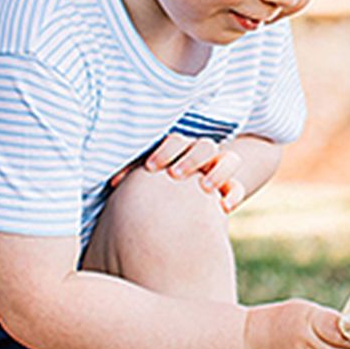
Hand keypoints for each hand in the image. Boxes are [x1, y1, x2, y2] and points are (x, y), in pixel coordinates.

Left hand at [112, 134, 247, 211]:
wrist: (182, 201)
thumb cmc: (157, 187)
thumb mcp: (148, 177)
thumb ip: (134, 174)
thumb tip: (112, 181)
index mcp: (179, 149)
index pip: (176, 140)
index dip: (165, 151)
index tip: (151, 168)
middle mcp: (201, 156)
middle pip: (203, 146)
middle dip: (190, 159)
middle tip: (175, 175)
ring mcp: (218, 170)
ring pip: (228, 160)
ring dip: (216, 171)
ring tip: (204, 187)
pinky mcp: (229, 189)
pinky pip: (237, 187)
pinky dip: (233, 195)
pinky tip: (224, 207)